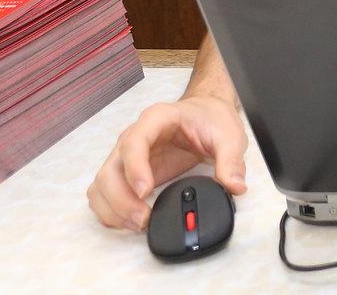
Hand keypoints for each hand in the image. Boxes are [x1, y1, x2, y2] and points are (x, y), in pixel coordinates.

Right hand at [87, 94, 247, 230]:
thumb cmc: (210, 118)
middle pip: (110, 170)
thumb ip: (231, 160)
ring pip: (101, 184)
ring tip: (138, 224)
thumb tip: (234, 186)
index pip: (133, 143)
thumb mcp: (229, 135)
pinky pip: (104, 193)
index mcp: (156, 120)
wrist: (204, 112)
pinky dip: (110, 210)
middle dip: (122, 199)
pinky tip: (127, 221)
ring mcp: (125, 156)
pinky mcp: (125, 173)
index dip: (135, 169)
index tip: (145, 191)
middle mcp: (133, 137)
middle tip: (144, 219)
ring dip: (113, 208)